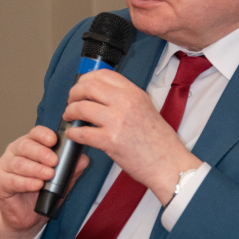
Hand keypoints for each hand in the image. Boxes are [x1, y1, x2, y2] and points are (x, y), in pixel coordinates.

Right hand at [0, 125, 87, 238]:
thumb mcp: (61, 180)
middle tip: (54, 161)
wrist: (28, 217)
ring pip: (18, 163)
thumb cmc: (42, 193)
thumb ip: (70, 169)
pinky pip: (12, 180)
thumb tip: (83, 159)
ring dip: (35, 169)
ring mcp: (5, 166)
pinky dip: (26, 182)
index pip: (35, 133)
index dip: (44, 135)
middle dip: (41, 153)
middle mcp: (15, 152)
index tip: (54, 140)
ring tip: (48, 175)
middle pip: (25, 146)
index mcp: (30, 146)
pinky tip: (36, 185)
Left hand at [63, 70, 198, 204]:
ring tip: (70, 117)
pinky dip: (73, 133)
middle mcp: (126, 102)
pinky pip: (82, 133)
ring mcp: (118, 121)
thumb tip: (101, 95)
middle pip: (88, 87)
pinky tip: (73, 135)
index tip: (81, 86)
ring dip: (70, 112)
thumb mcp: (146, 108)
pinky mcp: (111, 141)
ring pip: (81, 108)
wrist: (169, 164)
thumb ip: (126, 99)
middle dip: (74, 93)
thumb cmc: (159, 142)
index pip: (103, 75)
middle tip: (71, 101)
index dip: (86, 78)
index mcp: (134, 93)